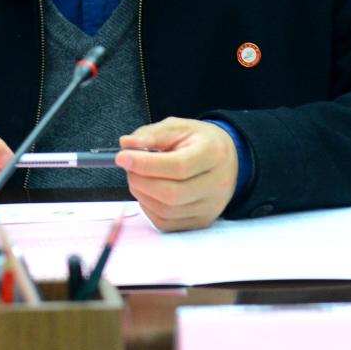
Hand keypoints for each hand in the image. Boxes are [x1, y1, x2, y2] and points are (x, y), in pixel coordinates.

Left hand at [114, 117, 237, 231]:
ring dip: (142, 194)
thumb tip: (126, 145)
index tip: (122, 157)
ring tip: (139, 176)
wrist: (228, 160)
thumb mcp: (178, 127)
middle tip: (129, 166)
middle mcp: (216, 185)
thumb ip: (151, 134)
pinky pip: (166, 222)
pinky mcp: (201, 222)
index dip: (146, 164)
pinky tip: (149, 191)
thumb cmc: (199, 141)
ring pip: (166, 211)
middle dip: (140, 180)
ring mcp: (210, 208)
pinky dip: (149, 208)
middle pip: (172, 193)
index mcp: (213, 154)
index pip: (178, 166)